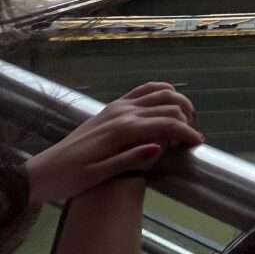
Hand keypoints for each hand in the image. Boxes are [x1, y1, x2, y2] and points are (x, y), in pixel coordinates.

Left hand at [26, 82, 201, 204]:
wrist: (43, 171)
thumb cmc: (71, 178)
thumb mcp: (100, 175)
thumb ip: (131, 159)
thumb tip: (161, 146)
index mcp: (122, 129)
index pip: (165, 124)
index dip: (186, 132)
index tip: (198, 143)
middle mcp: (123, 112)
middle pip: (167, 104)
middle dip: (186, 117)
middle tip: (192, 136)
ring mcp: (118, 106)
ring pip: (159, 91)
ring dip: (178, 101)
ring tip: (187, 118)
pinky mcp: (112, 106)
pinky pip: (144, 90)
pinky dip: (162, 90)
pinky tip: (168, 102)